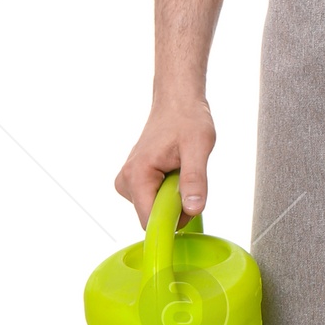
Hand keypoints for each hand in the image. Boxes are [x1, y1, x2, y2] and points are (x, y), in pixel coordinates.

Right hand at [115, 97, 215, 224]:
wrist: (177, 102)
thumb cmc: (186, 118)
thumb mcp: (198, 147)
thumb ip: (194, 180)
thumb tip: (193, 209)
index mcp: (137, 175)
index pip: (149, 221)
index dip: (171, 222)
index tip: (188, 208)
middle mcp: (126, 180)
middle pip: (153, 217)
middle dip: (176, 206)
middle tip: (187, 177)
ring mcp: (128, 181)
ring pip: (155, 210)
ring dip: (174, 197)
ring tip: (180, 168)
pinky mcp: (134, 181)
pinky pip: (154, 200)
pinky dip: (169, 192)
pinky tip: (173, 170)